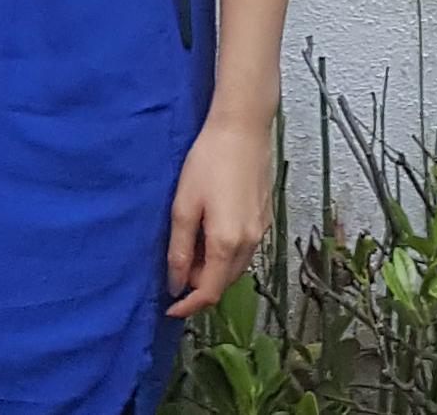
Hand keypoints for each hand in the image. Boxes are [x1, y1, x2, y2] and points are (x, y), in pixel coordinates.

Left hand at [165, 113, 272, 317]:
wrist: (243, 128)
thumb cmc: (208, 161)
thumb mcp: (184, 205)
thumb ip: (179, 249)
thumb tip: (175, 283)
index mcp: (227, 244)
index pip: (209, 292)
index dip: (189, 305)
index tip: (170, 308)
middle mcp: (250, 244)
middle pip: (224, 282)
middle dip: (199, 285)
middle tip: (176, 270)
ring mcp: (261, 231)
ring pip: (236, 267)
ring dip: (214, 269)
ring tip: (192, 250)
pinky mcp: (266, 217)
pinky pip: (245, 249)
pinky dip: (227, 254)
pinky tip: (212, 233)